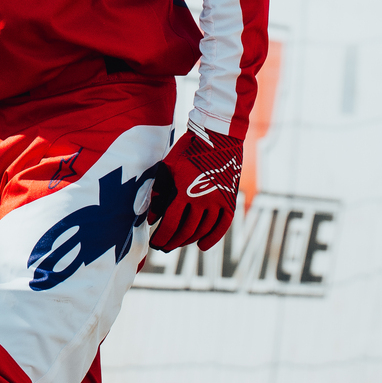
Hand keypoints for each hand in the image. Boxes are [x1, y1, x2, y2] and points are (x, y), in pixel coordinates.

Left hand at [147, 126, 242, 251]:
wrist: (218, 135)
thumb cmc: (188, 150)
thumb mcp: (168, 167)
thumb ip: (158, 193)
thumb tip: (152, 218)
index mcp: (183, 191)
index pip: (170, 224)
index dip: (161, 237)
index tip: (155, 242)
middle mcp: (202, 199)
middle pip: (186, 231)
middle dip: (172, 242)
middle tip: (164, 247)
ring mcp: (218, 200)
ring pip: (203, 230)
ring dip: (189, 240)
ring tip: (179, 243)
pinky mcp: (229, 199)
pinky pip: (223, 225)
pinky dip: (213, 238)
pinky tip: (202, 246)